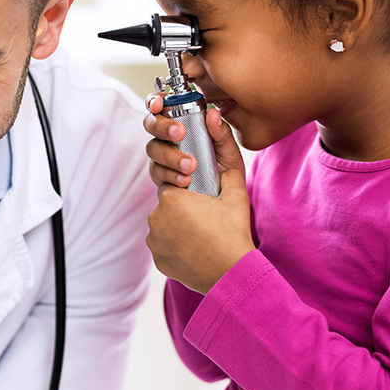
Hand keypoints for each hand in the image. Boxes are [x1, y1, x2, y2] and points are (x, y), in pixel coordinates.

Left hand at [143, 94, 255, 293]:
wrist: (232, 274)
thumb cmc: (234, 230)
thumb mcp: (235, 185)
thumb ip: (223, 146)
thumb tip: (212, 114)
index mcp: (172, 195)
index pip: (174, 180)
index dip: (189, 185)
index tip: (203, 195)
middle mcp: (156, 216)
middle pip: (169, 201)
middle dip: (185, 205)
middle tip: (206, 217)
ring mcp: (154, 239)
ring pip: (164, 222)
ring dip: (178, 223)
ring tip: (202, 232)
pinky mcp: (157, 258)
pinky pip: (163, 243)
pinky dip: (175, 243)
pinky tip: (194, 246)